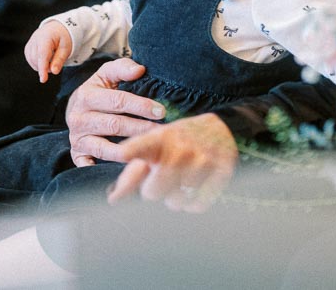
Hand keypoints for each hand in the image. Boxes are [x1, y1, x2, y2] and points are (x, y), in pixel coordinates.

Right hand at [24, 22, 72, 82]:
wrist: (57, 28)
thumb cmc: (63, 37)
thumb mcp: (66, 48)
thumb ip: (59, 60)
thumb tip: (54, 72)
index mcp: (46, 36)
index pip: (42, 55)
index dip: (43, 68)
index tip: (43, 79)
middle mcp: (35, 38)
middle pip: (37, 59)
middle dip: (46, 67)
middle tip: (56, 64)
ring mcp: (30, 43)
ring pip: (32, 61)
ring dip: (41, 65)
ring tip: (51, 60)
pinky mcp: (28, 47)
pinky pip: (30, 59)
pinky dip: (37, 63)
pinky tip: (44, 60)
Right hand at [64, 57, 165, 165]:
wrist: (76, 108)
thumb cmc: (99, 90)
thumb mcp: (107, 74)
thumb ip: (123, 68)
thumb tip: (139, 70)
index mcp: (86, 95)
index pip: (118, 101)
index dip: (141, 106)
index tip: (161, 111)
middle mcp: (79, 118)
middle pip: (114, 125)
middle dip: (141, 128)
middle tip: (162, 131)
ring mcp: (77, 138)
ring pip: (105, 148)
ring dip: (129, 150)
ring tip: (150, 150)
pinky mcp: (77, 154)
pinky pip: (90, 165)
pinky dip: (104, 169)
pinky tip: (124, 169)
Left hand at [107, 113, 237, 212]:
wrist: (220, 130)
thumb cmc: (178, 143)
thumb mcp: (154, 149)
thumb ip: (132, 174)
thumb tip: (113, 199)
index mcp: (160, 139)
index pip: (143, 145)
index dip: (131, 150)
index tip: (122, 153)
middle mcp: (181, 148)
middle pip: (152, 193)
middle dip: (154, 190)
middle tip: (164, 178)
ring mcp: (203, 160)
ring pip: (176, 202)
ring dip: (176, 197)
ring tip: (183, 179)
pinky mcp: (222, 173)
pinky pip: (198, 205)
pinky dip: (195, 202)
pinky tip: (198, 185)